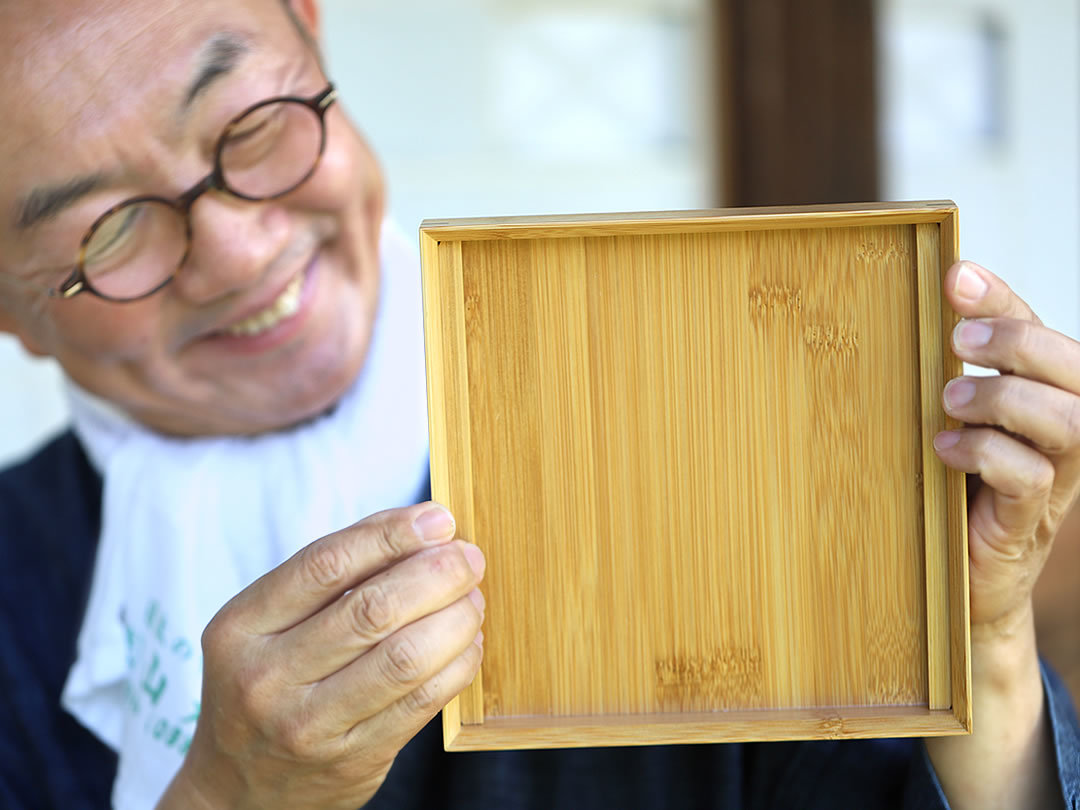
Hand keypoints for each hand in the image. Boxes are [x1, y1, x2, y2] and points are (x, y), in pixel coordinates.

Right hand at [158, 503, 484, 809]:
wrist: (240, 787)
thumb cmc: (269, 680)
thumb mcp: (268, 624)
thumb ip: (331, 576)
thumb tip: (421, 528)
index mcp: (241, 627)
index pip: (327, 564)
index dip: (392, 534)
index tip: (439, 519)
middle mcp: (267, 678)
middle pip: (373, 610)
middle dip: (436, 574)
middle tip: (468, 558)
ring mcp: (308, 726)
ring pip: (405, 658)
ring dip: (455, 618)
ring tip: (472, 598)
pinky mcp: (353, 760)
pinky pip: (422, 702)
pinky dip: (458, 663)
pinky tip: (467, 642)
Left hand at [927, 261, 1074, 809]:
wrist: (961, 585)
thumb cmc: (949, 490)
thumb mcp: (947, 425)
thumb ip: (941, 379)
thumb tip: (891, 316)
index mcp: (1043, 399)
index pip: (1042, 332)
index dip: (1005, 299)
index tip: (957, 274)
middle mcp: (1063, 435)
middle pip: (1075, 369)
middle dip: (1018, 342)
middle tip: (960, 340)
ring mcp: (1056, 481)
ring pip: (1067, 420)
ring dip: (1003, 398)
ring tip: (949, 399)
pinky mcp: (1030, 522)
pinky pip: (1032, 477)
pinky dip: (987, 454)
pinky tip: (944, 450)